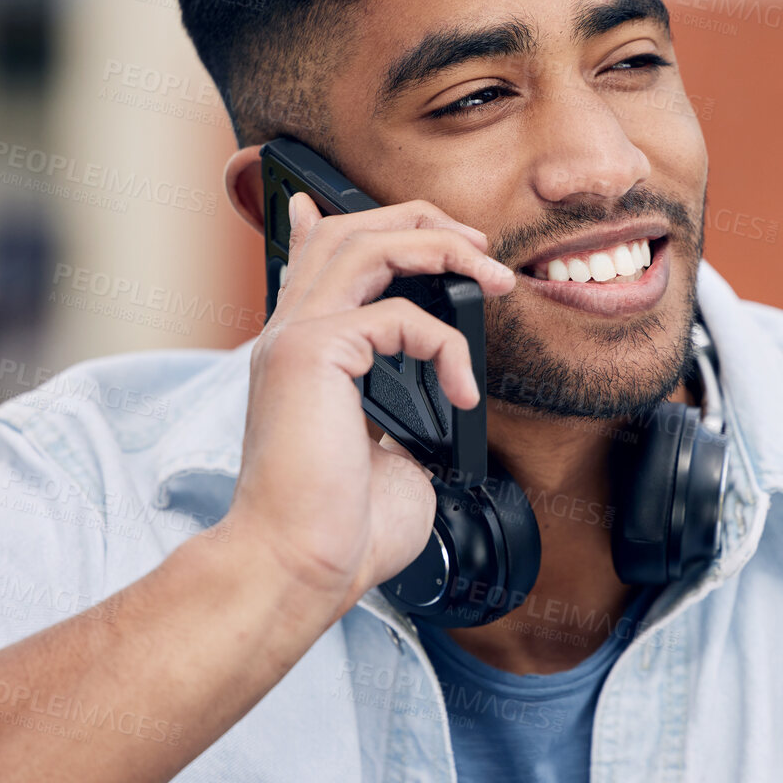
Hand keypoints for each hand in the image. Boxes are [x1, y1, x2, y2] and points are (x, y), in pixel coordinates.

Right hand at [227, 190, 515, 616]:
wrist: (300, 566)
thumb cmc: (342, 530)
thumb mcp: (389, 452)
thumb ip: (406, 409)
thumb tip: (444, 397)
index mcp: (301, 356)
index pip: (313, 259)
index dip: (339, 221)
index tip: (390, 215)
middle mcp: (291, 337)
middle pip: (348, 231)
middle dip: (421, 221)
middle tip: (480, 246)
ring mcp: (297, 339)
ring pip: (367, 243)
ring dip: (440, 246)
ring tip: (491, 275)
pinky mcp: (314, 353)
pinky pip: (400, 315)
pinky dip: (448, 345)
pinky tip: (463, 392)